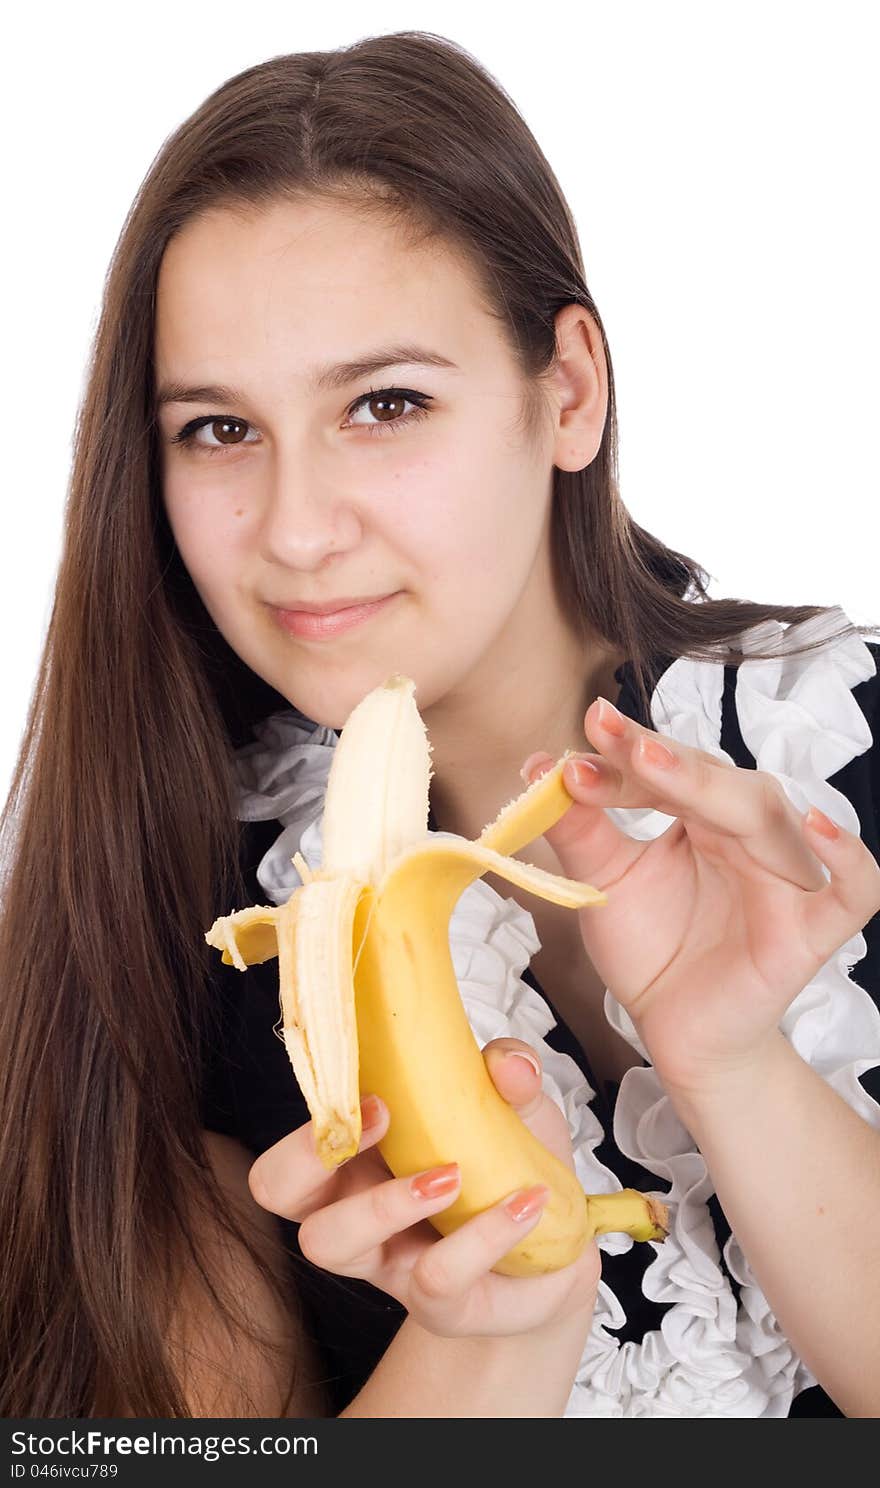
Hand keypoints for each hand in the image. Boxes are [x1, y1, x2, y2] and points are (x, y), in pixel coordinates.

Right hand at [247, 1038, 599, 1338]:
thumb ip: (512, 1070)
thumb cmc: (512, 1166)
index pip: (293, 1140)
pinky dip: (484, 1233)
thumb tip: (508, 1062)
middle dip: (306, 1153)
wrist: (564, 1249)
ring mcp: (388, 1263)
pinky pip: (437, 1276)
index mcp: (358, 1155)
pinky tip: (526, 1202)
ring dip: (384, 1200)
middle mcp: (354, 1209)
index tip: (374, 1094)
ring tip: (453, 1176)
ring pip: (330, 1243)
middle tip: (384, 1117)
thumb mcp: (517, 1105)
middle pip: (275, 1189)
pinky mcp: (438, 1306)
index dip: (311, 1118)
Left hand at [524, 696, 879, 1095]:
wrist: (675, 1033)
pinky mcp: (810, 931)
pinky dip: (847, 857)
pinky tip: (819, 826)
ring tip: (658, 766)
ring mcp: (784, 880)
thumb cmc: (653, 949)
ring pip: (769, 817)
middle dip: (665, 759)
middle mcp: (747, 836)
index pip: (669, 770)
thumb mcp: (604, 883)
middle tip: (617, 740)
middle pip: (719, 783)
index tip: (587, 728)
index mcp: (700, 816)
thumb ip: (578, 829)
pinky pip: (853, 889)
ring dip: (716, 788)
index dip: (627, 752)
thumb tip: (537, 765)